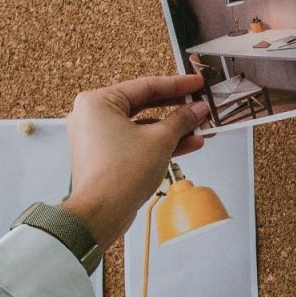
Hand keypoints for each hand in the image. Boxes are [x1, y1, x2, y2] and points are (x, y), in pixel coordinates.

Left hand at [60, 75, 210, 247]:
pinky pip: (136, 142)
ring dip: (173, 129)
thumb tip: (198, 109)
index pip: (146, 86)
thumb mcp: (160, 140)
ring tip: (202, 129)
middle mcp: (93, 116)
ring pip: (143, 126)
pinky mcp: (105, 156)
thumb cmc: (121, 172)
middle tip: (201, 105)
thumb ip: (182, 120)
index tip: (198, 83)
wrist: (101, 213)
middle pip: (144, 105)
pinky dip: (159, 143)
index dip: (177, 85)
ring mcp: (98, 137)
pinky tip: (188, 145)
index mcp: (98, 102)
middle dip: (177, 109)